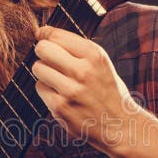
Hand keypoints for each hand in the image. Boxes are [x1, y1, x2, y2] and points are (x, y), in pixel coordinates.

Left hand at [32, 25, 139, 151]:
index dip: (45, 35)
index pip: (56, 35)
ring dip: (44, 72)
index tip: (42, 37)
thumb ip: (75, 47)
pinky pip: (40, 87)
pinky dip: (47, 90)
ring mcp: (71, 90)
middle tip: (51, 61)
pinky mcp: (60, 107)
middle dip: (43, 53)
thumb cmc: (106, 90)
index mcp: (94, 55)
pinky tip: (61, 95)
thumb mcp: (100, 62)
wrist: (120, 125)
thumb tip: (41, 32)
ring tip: (59, 80)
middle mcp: (83, 71)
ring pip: (37, 68)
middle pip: (42, 49)